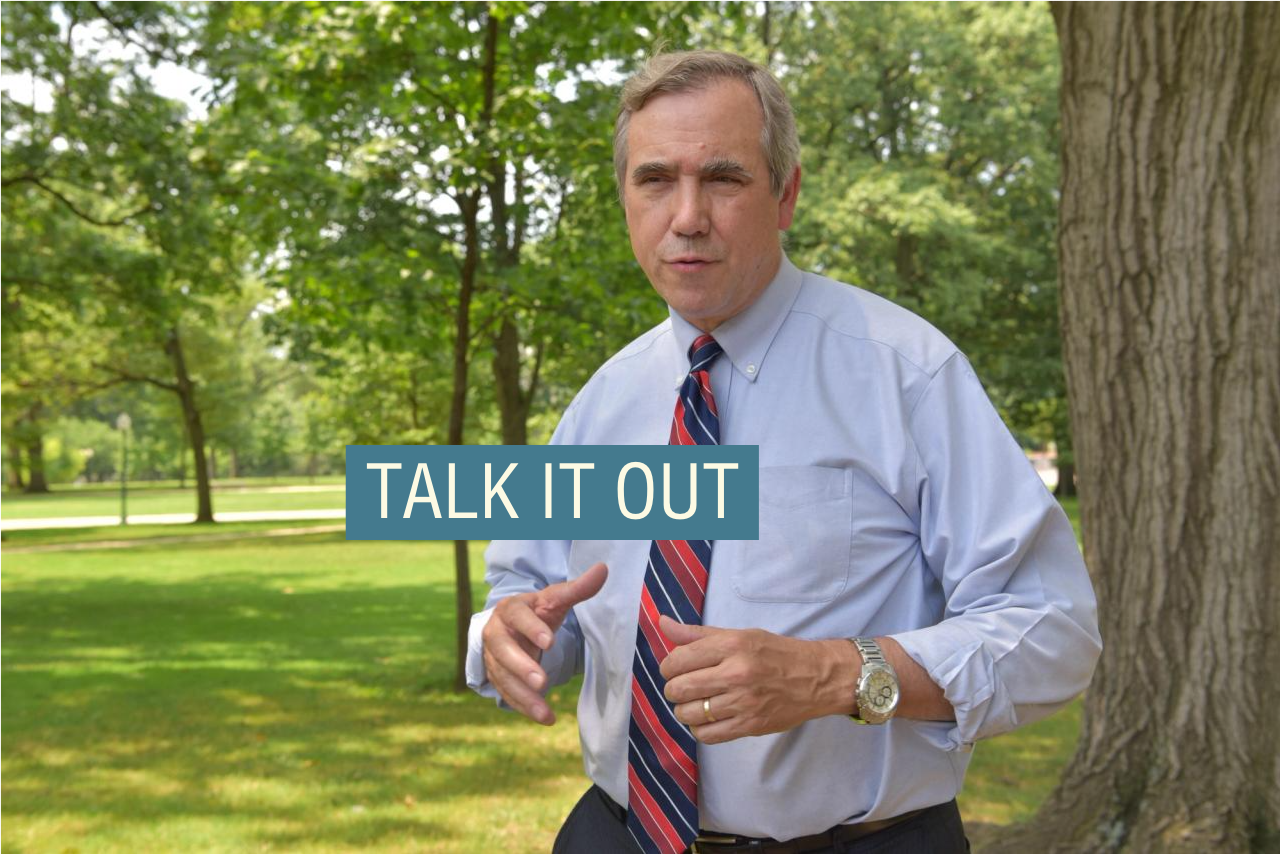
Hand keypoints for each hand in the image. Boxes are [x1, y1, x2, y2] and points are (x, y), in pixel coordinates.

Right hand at [481, 562, 607, 724]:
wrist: (511, 626)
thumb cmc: (537, 611)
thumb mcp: (554, 599)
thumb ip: (577, 588)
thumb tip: (603, 569)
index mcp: (510, 609)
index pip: (518, 617)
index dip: (532, 629)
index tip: (549, 642)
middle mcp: (496, 633)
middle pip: (503, 651)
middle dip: (521, 667)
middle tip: (541, 681)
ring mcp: (493, 657)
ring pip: (503, 678)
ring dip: (524, 696)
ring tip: (546, 713)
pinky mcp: (496, 676)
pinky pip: (507, 694)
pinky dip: (524, 707)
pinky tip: (544, 717)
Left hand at [658, 614, 857, 743]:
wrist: (816, 678)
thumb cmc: (774, 653)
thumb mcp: (739, 635)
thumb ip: (697, 634)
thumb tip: (662, 623)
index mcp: (732, 645)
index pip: (678, 659)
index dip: (668, 666)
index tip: (676, 668)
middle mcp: (736, 673)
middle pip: (678, 688)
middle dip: (674, 689)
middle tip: (684, 687)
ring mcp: (743, 702)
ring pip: (688, 714)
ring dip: (685, 710)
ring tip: (696, 703)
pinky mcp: (750, 725)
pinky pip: (707, 735)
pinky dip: (699, 729)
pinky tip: (708, 718)